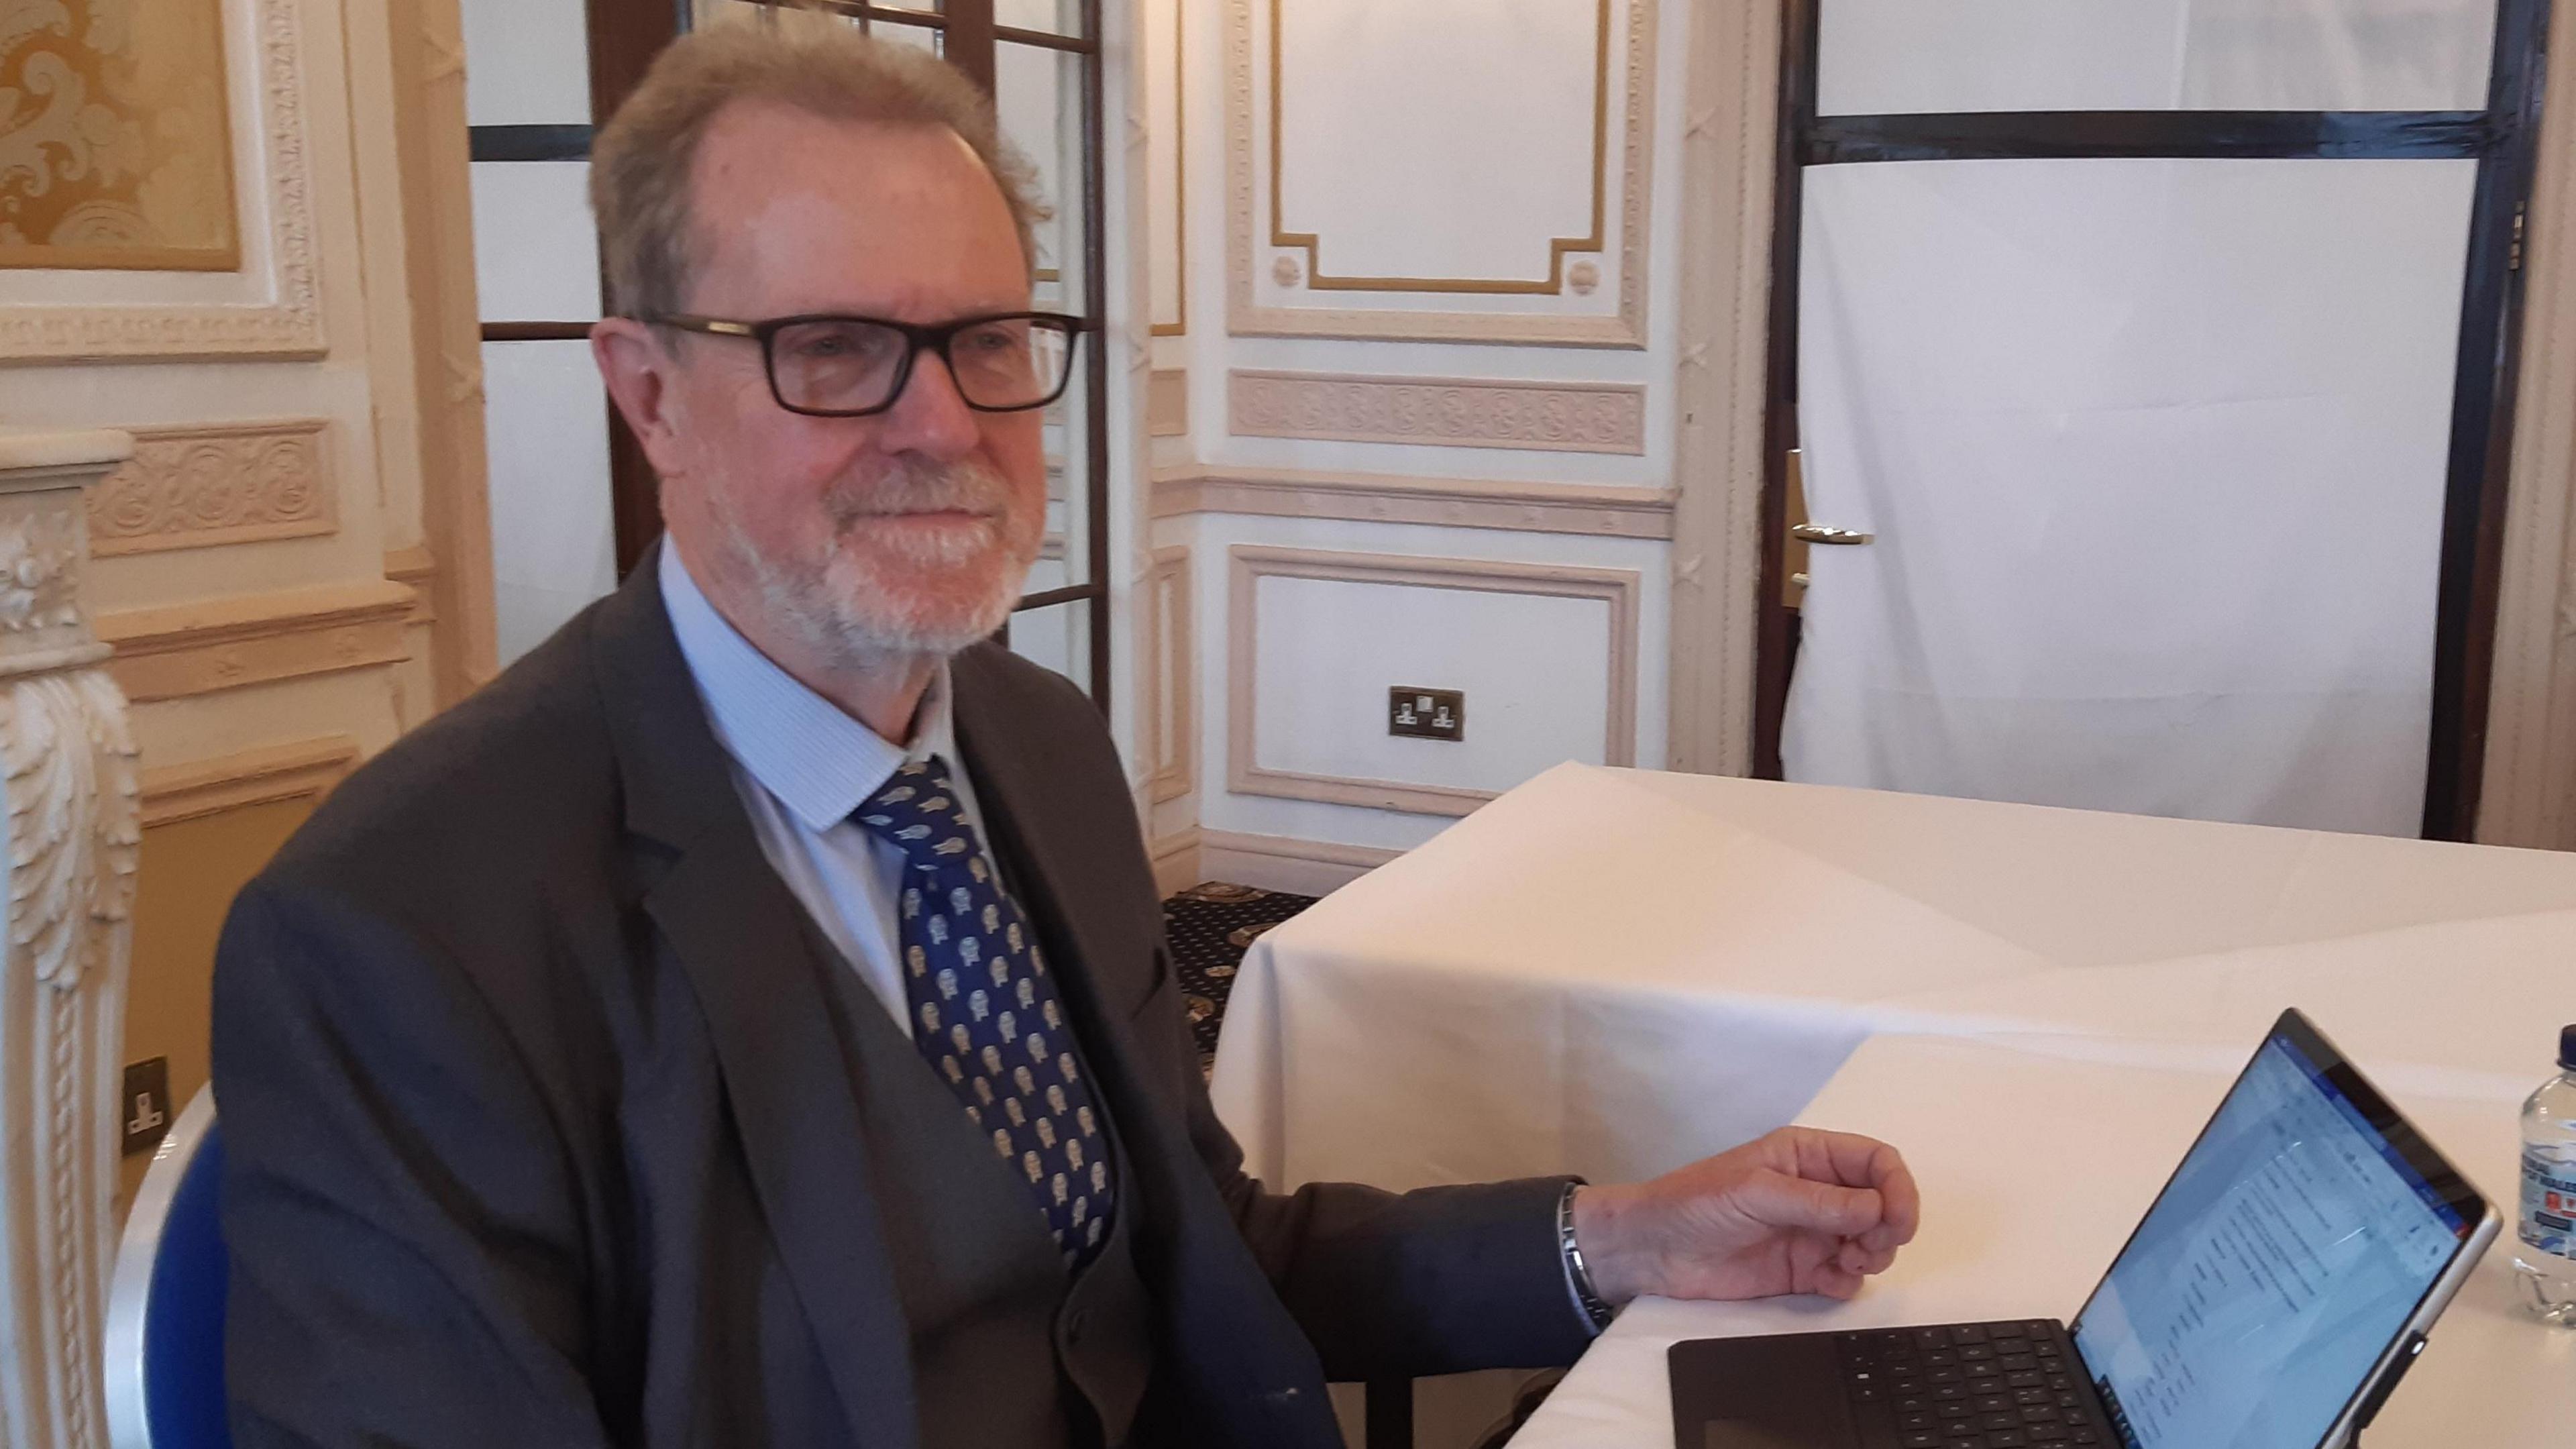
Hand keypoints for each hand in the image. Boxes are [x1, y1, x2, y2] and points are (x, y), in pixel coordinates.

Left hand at [1571, 1127, 1918, 1304]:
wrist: (1653, 1250)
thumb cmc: (1694, 1203)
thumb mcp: (1756, 1191)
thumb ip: (1818, 1201)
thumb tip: (1877, 1208)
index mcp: (1807, 1154)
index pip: (1876, 1160)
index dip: (1898, 1188)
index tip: (1900, 1222)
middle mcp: (1817, 1190)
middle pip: (1883, 1204)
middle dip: (1888, 1227)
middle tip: (1867, 1249)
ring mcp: (1812, 1231)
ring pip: (1871, 1242)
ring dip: (1872, 1255)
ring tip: (1845, 1264)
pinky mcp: (1802, 1269)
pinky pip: (1847, 1276)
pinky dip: (1849, 1282)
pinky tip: (1826, 1282)